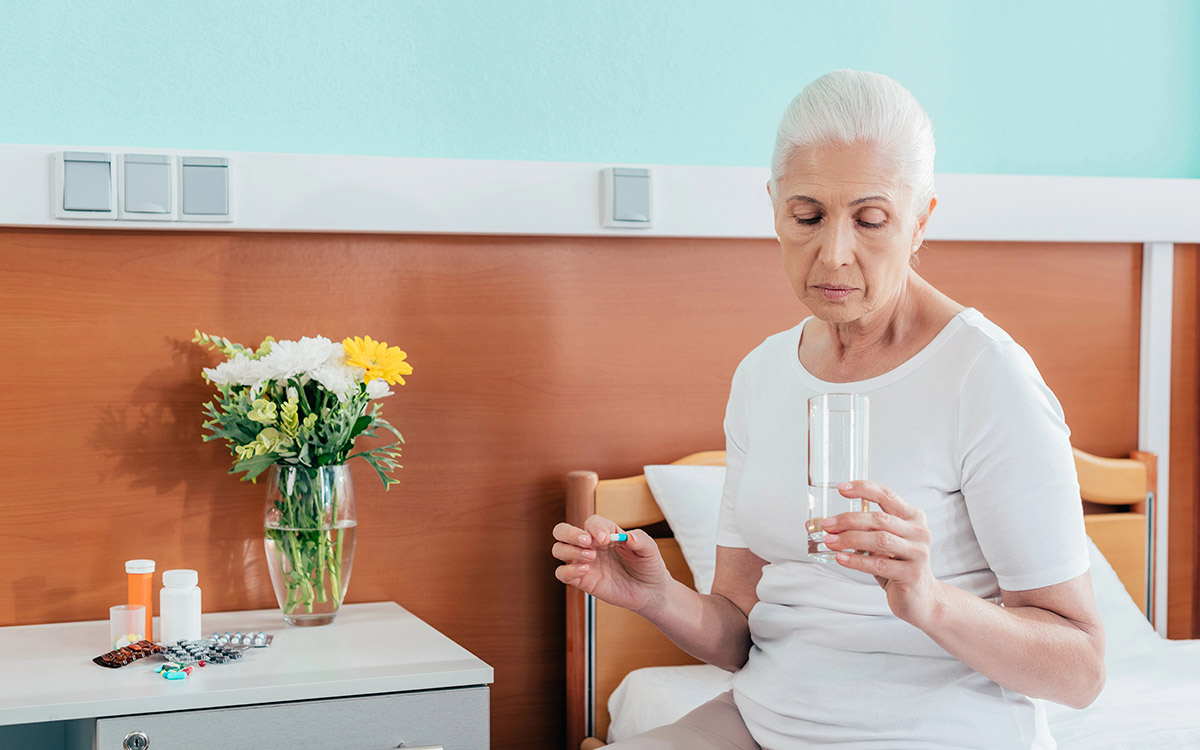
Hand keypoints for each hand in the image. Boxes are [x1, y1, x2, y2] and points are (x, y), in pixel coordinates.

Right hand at [552, 515, 671, 612]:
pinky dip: (568, 570)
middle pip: (562, 530)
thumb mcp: (650, 550)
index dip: (595, 527)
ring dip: (569, 550)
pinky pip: (562, 573)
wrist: (650, 592)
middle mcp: (590, 545)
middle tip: (586, 542)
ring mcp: (584, 562)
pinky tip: (585, 570)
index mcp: (605, 533)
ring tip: (591, 557)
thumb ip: (641, 539)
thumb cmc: (648, 566)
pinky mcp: (582, 580)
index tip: (605, 539)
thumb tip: (629, 537)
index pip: (591, 522)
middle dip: (569, 533)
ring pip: (558, 549)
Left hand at [821, 480, 941, 627]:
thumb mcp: (883, 542)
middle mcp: (919, 532)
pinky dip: (856, 560)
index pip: (887, 496)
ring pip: (879, 540)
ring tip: (829, 541)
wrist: (922, 597)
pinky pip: (879, 564)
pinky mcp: (912, 574)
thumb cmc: (898, 564)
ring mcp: (918, 553)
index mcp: (913, 517)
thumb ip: (863, 529)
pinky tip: (841, 558)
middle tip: (827, 525)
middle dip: (848, 520)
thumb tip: (822, 523)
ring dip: (849, 539)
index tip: (841, 488)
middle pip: (879, 519)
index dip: (863, 489)